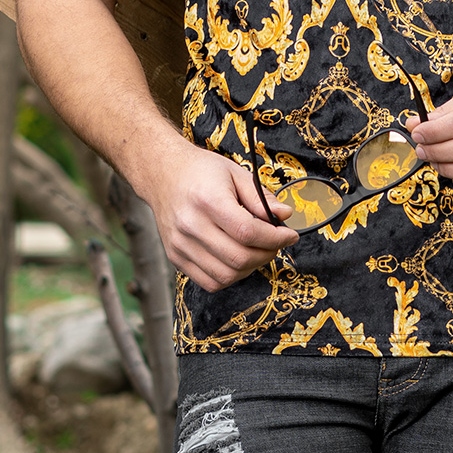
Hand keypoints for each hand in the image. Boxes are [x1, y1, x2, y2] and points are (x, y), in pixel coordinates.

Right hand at [139, 138, 298, 291]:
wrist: (163, 173)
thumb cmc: (201, 171)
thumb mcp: (235, 173)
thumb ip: (260, 197)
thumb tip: (285, 215)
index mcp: (208, 200)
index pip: (248, 232)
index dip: (275, 238)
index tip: (289, 234)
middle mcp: (191, 225)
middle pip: (239, 257)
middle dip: (267, 254)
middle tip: (277, 243)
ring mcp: (181, 245)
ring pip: (226, 275)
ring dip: (251, 268)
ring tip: (259, 251)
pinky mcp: (176, 257)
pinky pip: (209, 282)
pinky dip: (231, 276)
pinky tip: (239, 259)